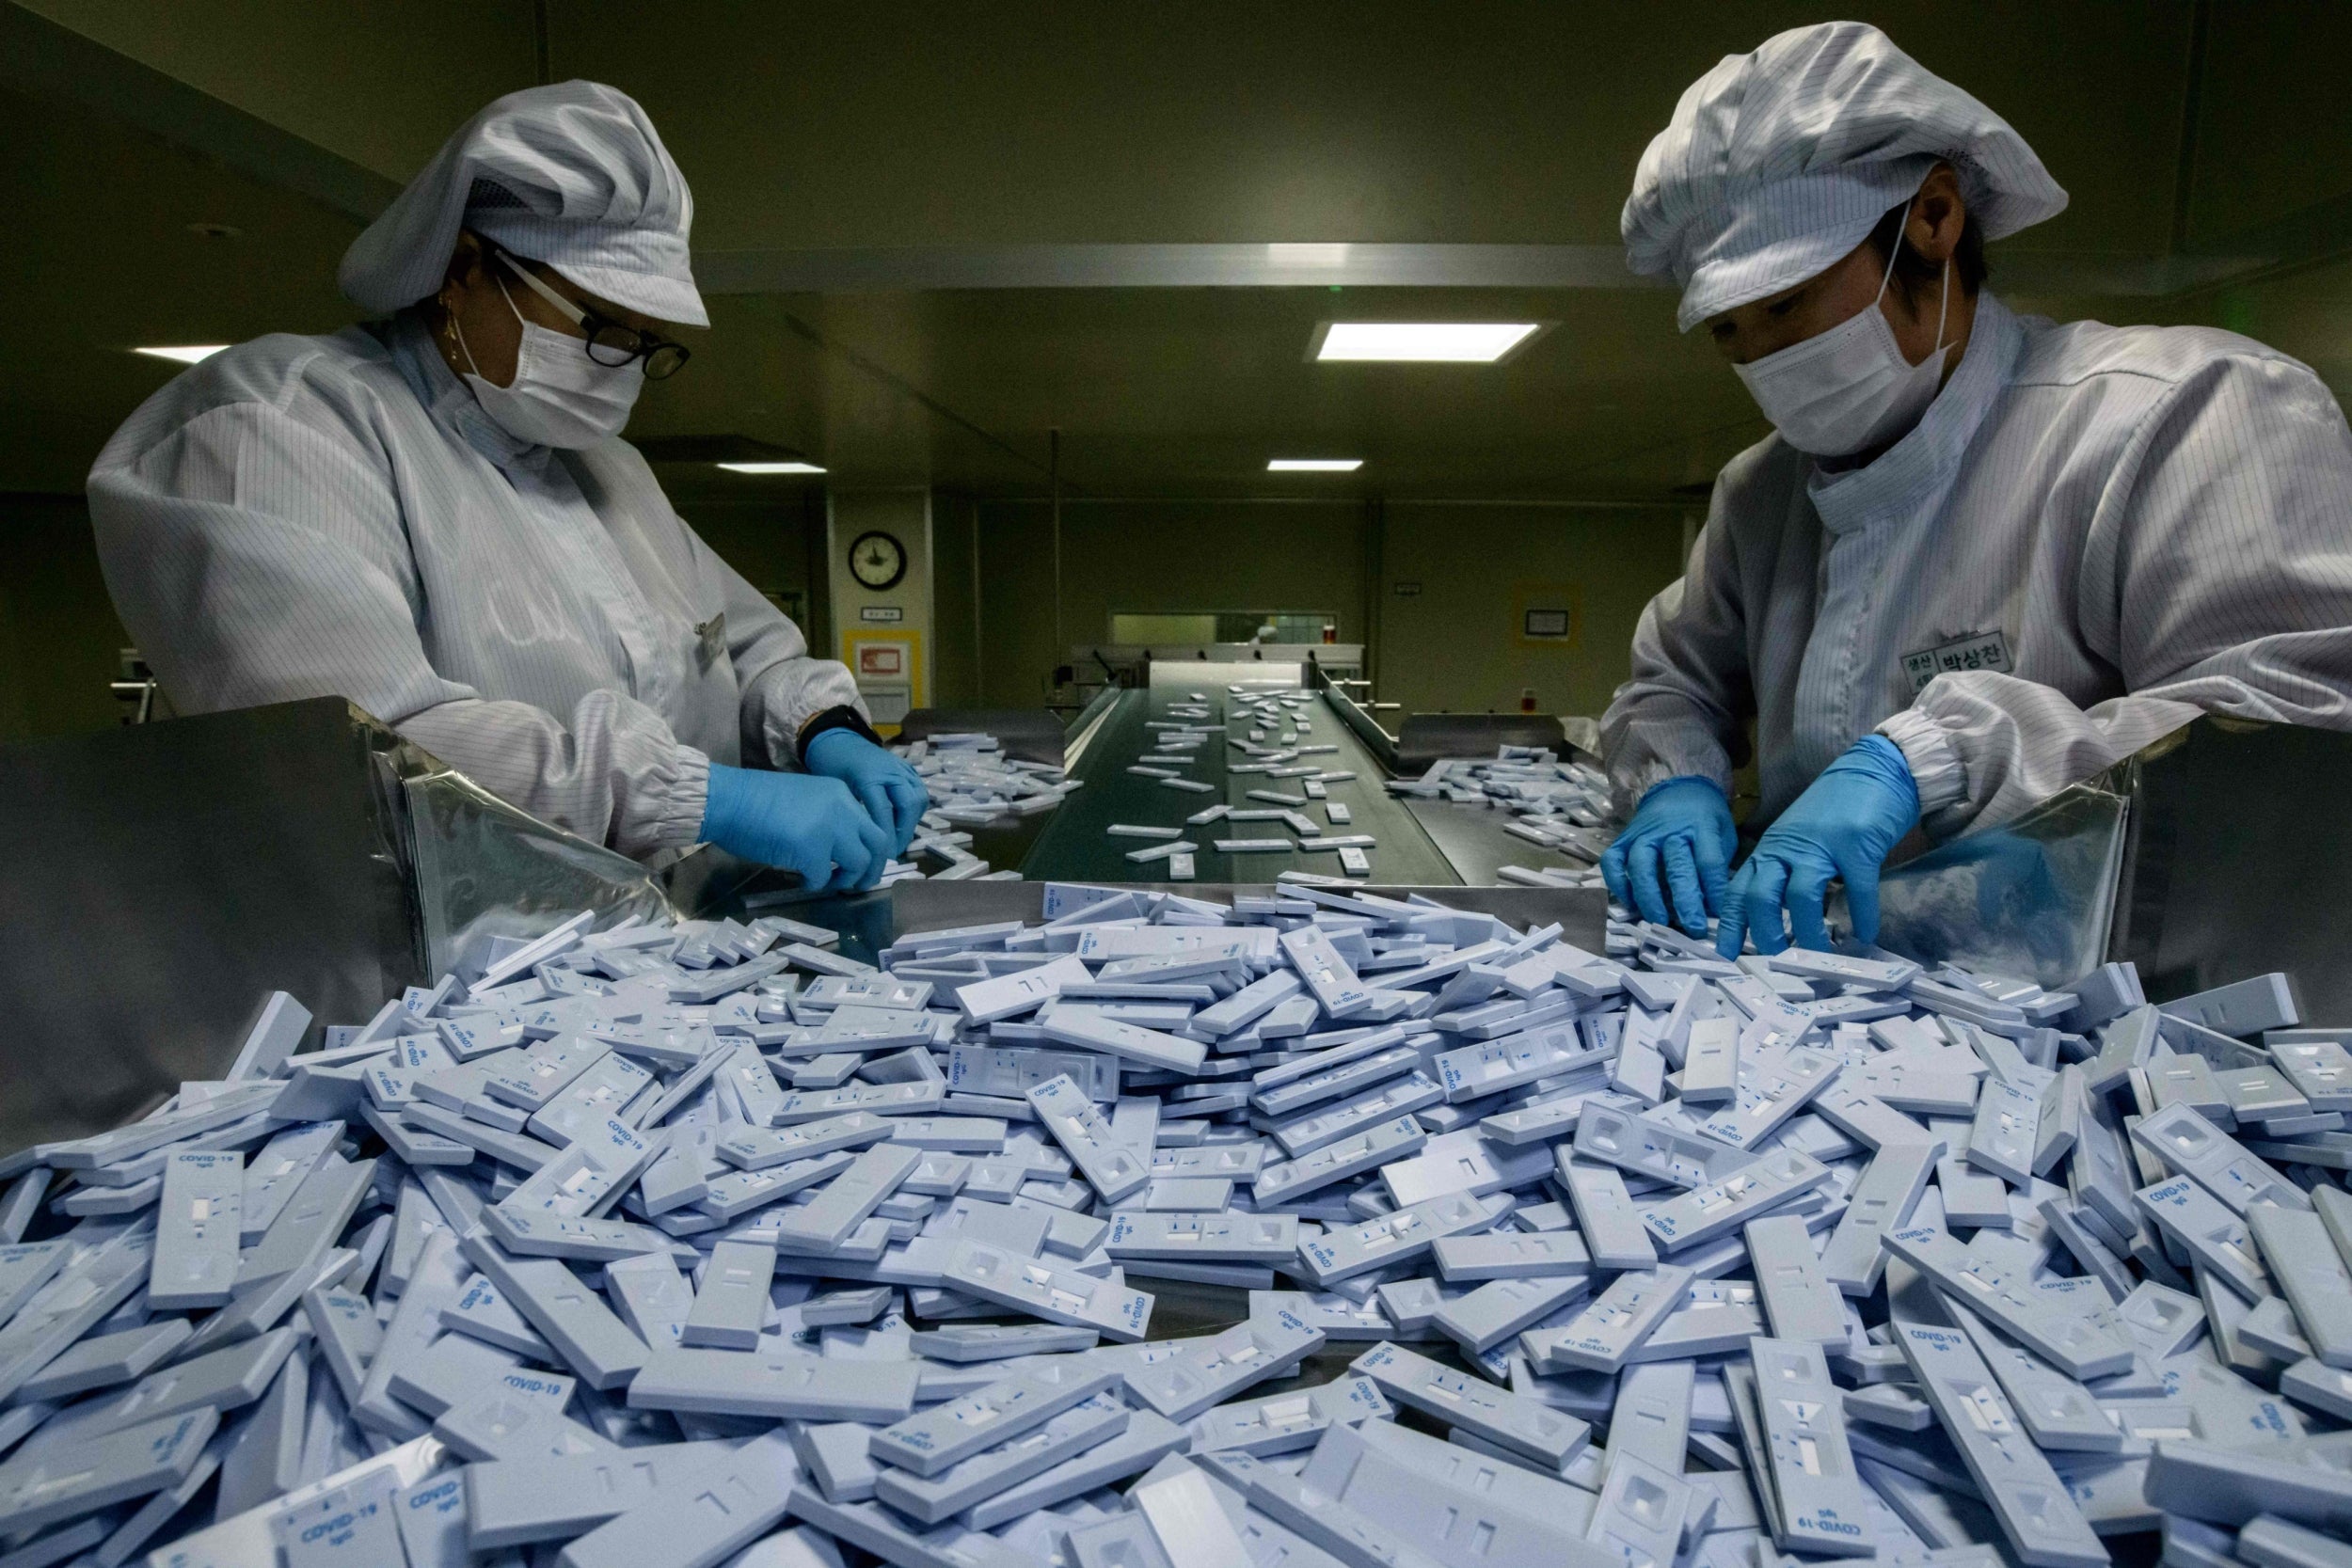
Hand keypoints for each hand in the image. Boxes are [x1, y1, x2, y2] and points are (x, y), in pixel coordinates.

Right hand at [700, 763, 893, 891]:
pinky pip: (824, 877)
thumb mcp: (804, 801)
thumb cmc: (754, 801)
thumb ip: (827, 818)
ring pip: (860, 862)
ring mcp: (829, 828)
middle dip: (873, 868)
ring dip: (847, 878)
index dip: (869, 849)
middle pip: (879, 843)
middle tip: (858, 883)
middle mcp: (843, 808)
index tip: (859, 863)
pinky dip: (815, 883)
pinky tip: (802, 879)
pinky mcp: (812, 850)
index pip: (872, 824)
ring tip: (828, 882)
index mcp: (840, 794)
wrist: (727, 799)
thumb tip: (837, 849)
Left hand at [802, 729, 928, 853]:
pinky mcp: (908, 769)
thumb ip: (854, 812)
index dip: (887, 834)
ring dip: (913, 821)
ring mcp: (902, 768)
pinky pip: (919, 791)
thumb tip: (865, 843)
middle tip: (895, 851)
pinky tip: (905, 823)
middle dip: (905, 831)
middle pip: (908, 804)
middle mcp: (891, 770)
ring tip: (901, 840)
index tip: (884, 854)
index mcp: (869, 775)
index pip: (884, 810)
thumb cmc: (832, 767)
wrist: (839, 740)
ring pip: (919, 797)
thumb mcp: (837, 790)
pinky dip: (915, 809)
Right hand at [1599, 776, 1736, 935]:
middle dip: (1685, 902)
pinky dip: (1617, 884)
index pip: (1709, 862)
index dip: (1714, 892)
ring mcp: (1643, 835)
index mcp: (1701, 827)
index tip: (1719, 916)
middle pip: (1676, 868)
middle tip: (1693, 928)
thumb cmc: (1704, 818)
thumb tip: (1715, 907)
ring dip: (1649, 897)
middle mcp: (1670, 831)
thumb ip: (1719, 865)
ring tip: (1658, 921)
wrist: (1676, 787)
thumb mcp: (1723, 834)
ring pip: (1641, 867)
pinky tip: (1630, 903)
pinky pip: (1612, 862)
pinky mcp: (1622, 839)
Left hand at [1716, 735, 1920, 956]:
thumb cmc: (1836, 808)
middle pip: (1762, 895)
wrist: (1875, 769)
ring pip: (1803, 896)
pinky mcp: (1857, 844)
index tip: (1725, 951)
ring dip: (1809, 932)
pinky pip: (1856, 888)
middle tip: (1776, 956)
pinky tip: (1864, 934)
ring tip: (1819, 953)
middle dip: (1764, 932)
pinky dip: (1861, 916)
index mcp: (1771, 847)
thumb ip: (1785, 867)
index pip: (1739, 889)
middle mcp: (1789, 846)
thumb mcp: (1798, 837)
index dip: (1731, 923)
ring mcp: (1823, 844)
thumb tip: (1778, 912)